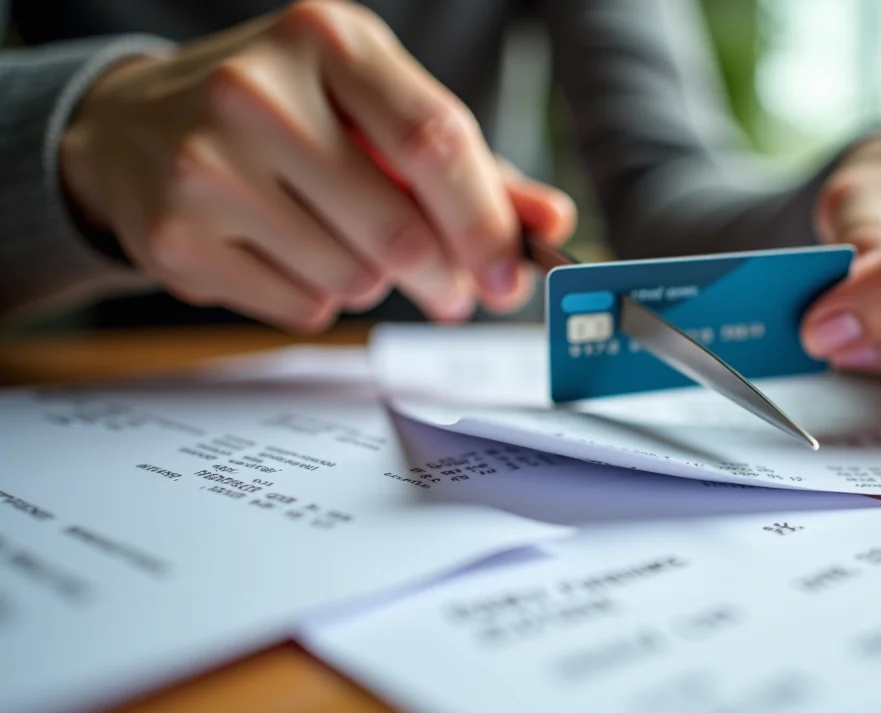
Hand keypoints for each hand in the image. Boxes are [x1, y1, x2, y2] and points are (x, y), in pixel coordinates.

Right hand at [59, 0, 575, 331]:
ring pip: (354, 279)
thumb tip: (550, 223)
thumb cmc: (283, 113)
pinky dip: (323, 298)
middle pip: (397, 228)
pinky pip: (302, 307)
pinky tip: (295, 255)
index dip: (486, 223)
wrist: (135, 127)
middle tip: (456, 291)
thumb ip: (468, 165)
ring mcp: (207, 166)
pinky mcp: (175, 238)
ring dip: (377, 282)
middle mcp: (258, 92)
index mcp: (327, 41)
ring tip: (347, 244)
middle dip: (445, 277)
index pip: (434, 141)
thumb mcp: (372, 107)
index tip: (514, 274)